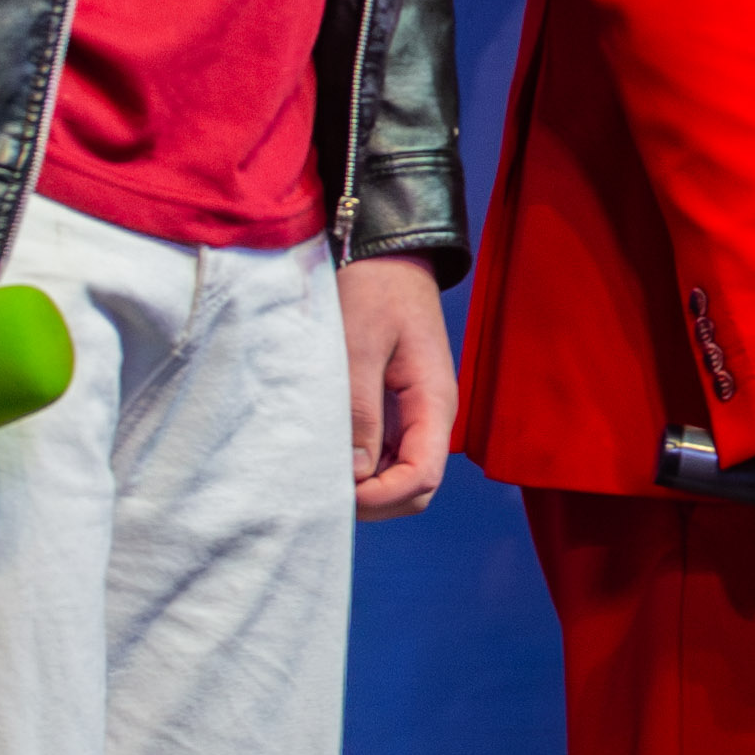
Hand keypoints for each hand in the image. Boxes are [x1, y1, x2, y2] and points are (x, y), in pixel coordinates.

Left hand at [343, 253, 454, 516]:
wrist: (387, 253)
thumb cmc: (375, 289)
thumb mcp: (361, 344)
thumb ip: (360, 410)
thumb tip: (355, 474)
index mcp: (434, 403)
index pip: (422, 478)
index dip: (382, 498)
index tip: (338, 493)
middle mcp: (430, 417)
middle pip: (414, 488)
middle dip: (374, 501)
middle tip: (322, 489)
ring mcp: (414, 415)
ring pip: (398, 475)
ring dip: (365, 486)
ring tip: (320, 473)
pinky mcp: (395, 408)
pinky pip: (384, 454)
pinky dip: (360, 466)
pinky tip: (328, 454)